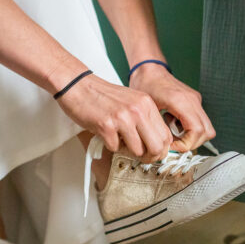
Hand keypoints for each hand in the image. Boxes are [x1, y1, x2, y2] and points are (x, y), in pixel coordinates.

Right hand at [57, 74, 171, 161]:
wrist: (78, 85)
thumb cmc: (102, 95)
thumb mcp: (132, 102)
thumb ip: (144, 119)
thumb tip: (155, 143)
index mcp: (146, 104)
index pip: (166, 135)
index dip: (161, 150)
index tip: (153, 153)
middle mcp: (138, 110)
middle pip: (157, 147)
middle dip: (149, 157)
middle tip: (140, 157)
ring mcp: (123, 118)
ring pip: (137, 151)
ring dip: (127, 151)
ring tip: (118, 140)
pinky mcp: (107, 125)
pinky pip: (115, 148)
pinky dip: (110, 145)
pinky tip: (105, 133)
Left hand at [129, 63, 215, 151]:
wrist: (149, 70)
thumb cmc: (146, 84)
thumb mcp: (147, 109)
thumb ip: (158, 128)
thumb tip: (163, 146)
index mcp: (181, 101)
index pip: (197, 131)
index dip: (186, 144)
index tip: (173, 146)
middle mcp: (192, 100)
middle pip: (207, 132)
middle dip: (191, 143)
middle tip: (175, 143)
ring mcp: (196, 100)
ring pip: (207, 128)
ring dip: (192, 137)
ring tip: (173, 132)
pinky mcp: (195, 101)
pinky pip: (201, 121)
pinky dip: (190, 129)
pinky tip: (174, 124)